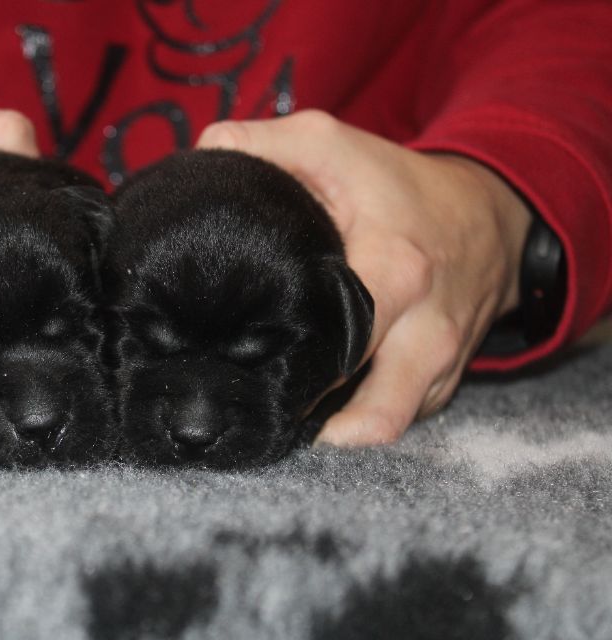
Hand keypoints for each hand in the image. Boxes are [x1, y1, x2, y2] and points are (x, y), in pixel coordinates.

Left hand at [197, 110, 531, 444]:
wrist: (495, 214)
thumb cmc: (401, 185)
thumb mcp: (332, 145)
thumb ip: (262, 145)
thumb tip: (201, 157)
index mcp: (396, 273)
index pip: (343, 345)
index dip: (291, 373)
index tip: (239, 378)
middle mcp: (427, 332)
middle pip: (374, 416)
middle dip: (311, 429)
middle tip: (253, 423)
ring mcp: (440, 366)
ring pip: (387, 429)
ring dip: (337, 437)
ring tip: (278, 429)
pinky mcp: (443, 385)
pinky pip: (400, 421)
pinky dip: (360, 424)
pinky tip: (315, 416)